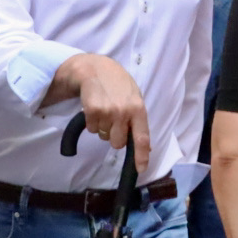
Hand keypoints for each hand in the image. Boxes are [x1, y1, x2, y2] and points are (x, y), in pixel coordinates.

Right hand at [60, 55, 151, 169]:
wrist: (95, 68)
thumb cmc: (118, 84)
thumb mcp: (134, 98)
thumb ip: (139, 121)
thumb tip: (146, 148)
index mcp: (138, 109)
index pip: (142, 138)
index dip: (141, 156)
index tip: (141, 169)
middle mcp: (123, 112)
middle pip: (117, 143)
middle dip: (114, 137)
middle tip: (113, 120)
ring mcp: (107, 112)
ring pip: (103, 136)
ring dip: (103, 127)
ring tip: (104, 109)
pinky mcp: (91, 111)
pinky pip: (91, 129)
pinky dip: (91, 122)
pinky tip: (94, 107)